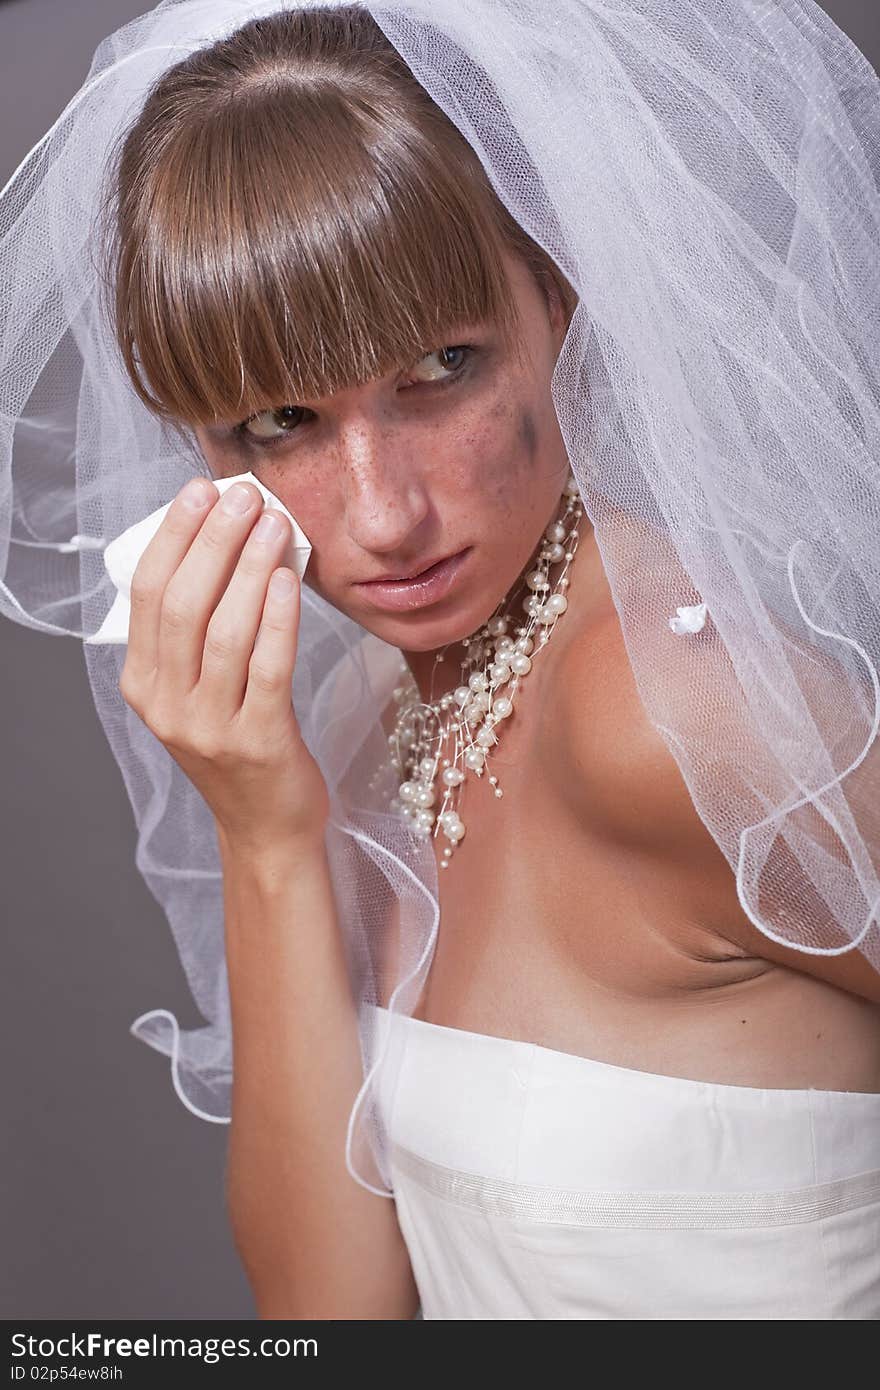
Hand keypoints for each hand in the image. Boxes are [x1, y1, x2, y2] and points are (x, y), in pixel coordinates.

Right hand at [119, 477, 329, 849]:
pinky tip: (290, 579)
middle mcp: (165, 705)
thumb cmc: (239, 741)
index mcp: (142, 684)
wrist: (266, 826)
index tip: (201, 491)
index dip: (174, 535)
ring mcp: (208, 727)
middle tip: (244, 497)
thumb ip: (199, 629)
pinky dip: (277, 618)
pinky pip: (267, 667)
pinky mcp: (258, 741)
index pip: (147, 593)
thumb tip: (230, 538)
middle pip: (183, 604)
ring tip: (276, 524)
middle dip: (213, 540)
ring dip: (251, 568)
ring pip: (224, 631)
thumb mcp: (198, 688)